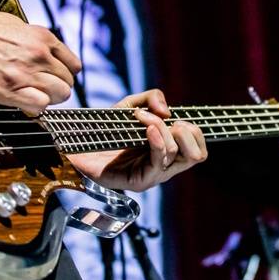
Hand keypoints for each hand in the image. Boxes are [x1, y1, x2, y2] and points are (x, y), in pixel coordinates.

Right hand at [0, 0, 81, 110]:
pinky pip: (40, 106)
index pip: (74, 65)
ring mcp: (24, 72)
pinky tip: (23, 102)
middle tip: (42, 90)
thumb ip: (37, 41)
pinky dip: (35, 107)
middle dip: (57, 88)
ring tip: (33, 96)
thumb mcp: (18, 25)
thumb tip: (47, 55)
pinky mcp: (7, 89)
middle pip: (67, 82)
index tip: (55, 79)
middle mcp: (38, 54)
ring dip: (48, 98)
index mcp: (43, 37)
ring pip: (59, 95)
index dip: (65, 75)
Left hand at [68, 88, 206, 191]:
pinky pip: (159, 161)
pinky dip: (157, 140)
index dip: (194, 130)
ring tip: (145, 119)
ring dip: (163, 129)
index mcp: (167, 150)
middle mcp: (165, 165)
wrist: (78, 148)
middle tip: (167, 121)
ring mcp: (154, 174)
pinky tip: (148, 129)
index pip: (200, 147)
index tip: (174, 117)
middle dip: (188, 132)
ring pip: (178, 154)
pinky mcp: (140, 181)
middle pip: (198, 154)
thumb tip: (167, 111)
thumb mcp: (129, 106)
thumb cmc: (105, 131)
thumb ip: (151, 98)